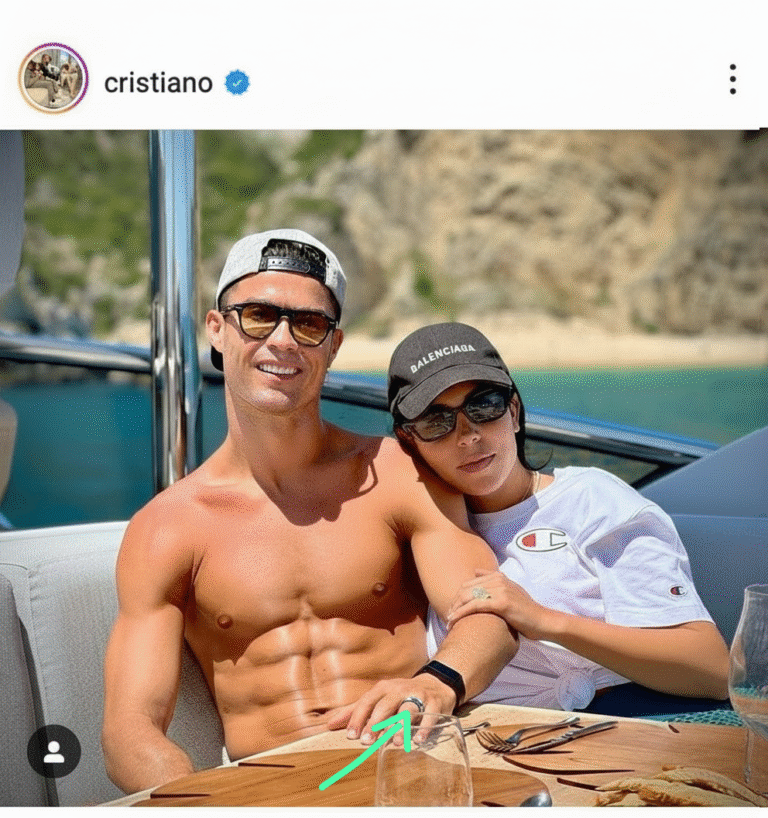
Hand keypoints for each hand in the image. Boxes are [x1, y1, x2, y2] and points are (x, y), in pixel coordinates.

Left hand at [326, 674, 456, 744]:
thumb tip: (330, 724)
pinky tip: (419, 740)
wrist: (435, 684)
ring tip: (395, 742)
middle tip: (367, 741)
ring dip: (401, 725)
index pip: (367, 702)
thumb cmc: (400, 696)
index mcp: (383, 688)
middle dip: (376, 723)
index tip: (351, 735)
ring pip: (408, 709)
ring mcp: (418, 695)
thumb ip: (355, 711)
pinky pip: (430, 715)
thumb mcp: (378, 699)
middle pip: (386, 705)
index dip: (358, 718)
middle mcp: (399, 689)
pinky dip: (425, 728)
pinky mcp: (435, 703)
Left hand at [446, 568, 551, 639]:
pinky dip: (461, 614)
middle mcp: (498, 579)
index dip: (458, 596)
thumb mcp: (510, 591)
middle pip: (466, 589)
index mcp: (498, 576)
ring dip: (455, 609)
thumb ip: (494, 582)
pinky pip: (474, 606)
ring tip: (448, 621)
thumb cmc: (525, 610)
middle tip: (447, 616)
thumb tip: (476, 572)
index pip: (469, 583)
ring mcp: (500, 589)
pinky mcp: (501, 602)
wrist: (543, 621)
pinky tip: (454, 621)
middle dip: (454, 603)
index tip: (452, 609)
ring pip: (468, 597)